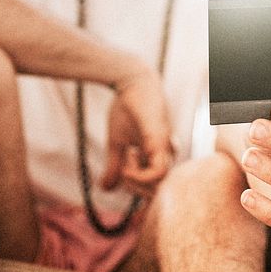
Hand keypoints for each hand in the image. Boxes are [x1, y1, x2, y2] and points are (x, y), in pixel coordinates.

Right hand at [101, 63, 173, 196]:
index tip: (122, 174)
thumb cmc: (126, 110)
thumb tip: (105, 189)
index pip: (155, 185)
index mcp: (158, 155)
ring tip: (126, 162)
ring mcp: (165, 147)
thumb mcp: (117, 143)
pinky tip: (130, 156)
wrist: (130, 82)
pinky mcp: (160, 140)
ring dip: (137, 182)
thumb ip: (114, 165)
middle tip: (122, 173)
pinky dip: (142, 175)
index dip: (139, 189)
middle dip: (136, 189)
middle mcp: (165, 153)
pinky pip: (159, 171)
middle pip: (157, 188)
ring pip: (159, 184)